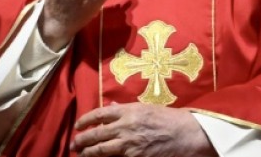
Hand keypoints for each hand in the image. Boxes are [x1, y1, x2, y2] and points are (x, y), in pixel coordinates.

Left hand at [71, 103, 216, 156]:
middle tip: (74, 143)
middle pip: (96, 133)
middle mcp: (126, 125)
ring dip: (88, 152)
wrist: (186, 134)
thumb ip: (127, 109)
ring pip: (100, 150)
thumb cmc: (169, 119)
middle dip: (82, 140)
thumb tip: (111, 108)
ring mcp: (129, 143)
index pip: (100, 114)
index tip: (78, 125)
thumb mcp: (147, 108)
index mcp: (129, 110)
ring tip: (81, 153)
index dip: (85, 120)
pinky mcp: (134, 156)